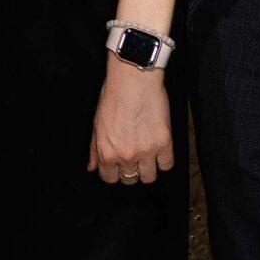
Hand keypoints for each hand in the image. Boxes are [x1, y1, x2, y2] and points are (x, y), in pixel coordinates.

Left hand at [87, 60, 174, 183]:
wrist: (134, 80)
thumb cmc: (113, 97)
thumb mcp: (97, 124)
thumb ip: (94, 149)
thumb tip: (92, 167)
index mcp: (107, 152)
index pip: (110, 178)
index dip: (113, 172)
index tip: (117, 165)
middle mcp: (126, 156)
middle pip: (130, 179)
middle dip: (129, 170)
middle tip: (132, 156)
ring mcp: (146, 151)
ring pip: (149, 177)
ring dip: (147, 168)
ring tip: (146, 154)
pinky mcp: (164, 143)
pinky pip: (166, 165)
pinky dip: (163, 160)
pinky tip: (159, 149)